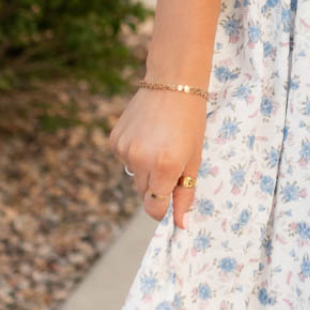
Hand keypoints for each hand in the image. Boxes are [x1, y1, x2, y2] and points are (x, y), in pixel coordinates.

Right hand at [108, 87, 206, 227]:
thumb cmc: (190, 122)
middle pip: (144, 193)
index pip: (155, 207)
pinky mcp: (114, 140)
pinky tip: (146, 135)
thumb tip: (181, 225)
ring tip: (160, 144)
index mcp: (165, 167)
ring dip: (146, 169)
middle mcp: (141, 161)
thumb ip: (186, 193)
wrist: (172, 84)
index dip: (163, 209)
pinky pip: (124, 159)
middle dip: (157, 186)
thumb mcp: (194, 159)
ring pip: (134, 176)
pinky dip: (135, 154)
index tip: (169, 203)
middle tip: (171, 162)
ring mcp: (124, 150)